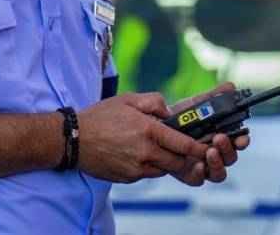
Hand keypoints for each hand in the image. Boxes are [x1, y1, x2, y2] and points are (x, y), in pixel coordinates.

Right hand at [76, 92, 208, 182]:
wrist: (73, 140)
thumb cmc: (100, 117)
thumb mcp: (129, 100)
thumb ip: (154, 102)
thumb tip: (169, 111)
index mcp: (149, 131)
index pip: (183, 144)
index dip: (198, 147)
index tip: (206, 147)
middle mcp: (145, 153)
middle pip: (178, 162)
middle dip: (184, 156)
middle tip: (182, 147)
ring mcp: (136, 168)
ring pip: (163, 170)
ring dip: (166, 162)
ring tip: (157, 148)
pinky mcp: (127, 178)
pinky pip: (147, 174)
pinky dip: (149, 167)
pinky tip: (138, 154)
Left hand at [169, 82, 250, 185]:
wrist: (155, 129)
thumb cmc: (179, 118)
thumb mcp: (196, 105)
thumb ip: (213, 96)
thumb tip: (231, 86)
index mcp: (221, 137)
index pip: (238, 141)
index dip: (243, 140)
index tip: (243, 136)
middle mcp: (215, 154)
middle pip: (231, 157)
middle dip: (228, 149)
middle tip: (219, 138)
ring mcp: (203, 166)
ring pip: (219, 173)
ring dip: (217, 162)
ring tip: (209, 151)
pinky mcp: (189, 175)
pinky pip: (199, 180)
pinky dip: (200, 173)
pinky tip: (197, 165)